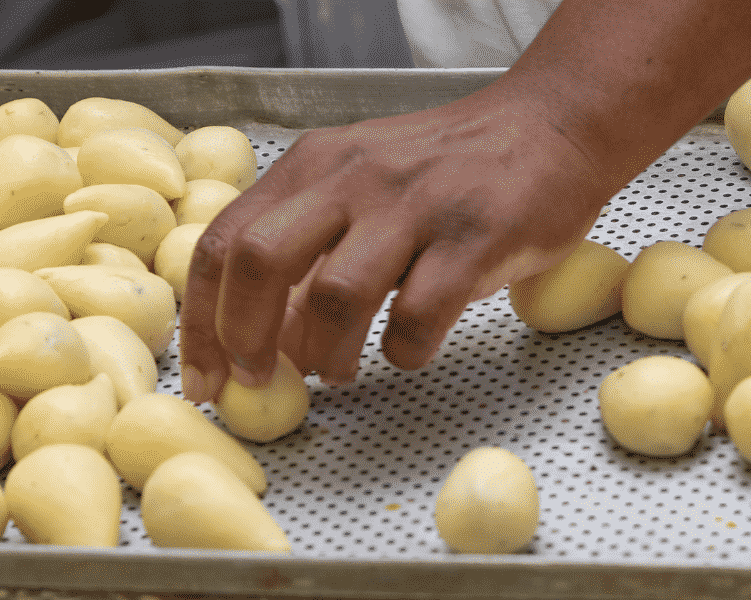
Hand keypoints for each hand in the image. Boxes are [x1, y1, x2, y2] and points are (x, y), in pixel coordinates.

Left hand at [178, 94, 613, 404]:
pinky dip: (403, 352)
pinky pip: (419, 316)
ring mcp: (414, 205)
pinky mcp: (475, 237)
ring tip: (337, 371)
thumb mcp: (356, 185)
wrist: (549, 126)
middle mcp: (352, 177)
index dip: (201, 319)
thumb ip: (305, 246)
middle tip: (257, 380)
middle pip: (261, 261)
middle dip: (244, 337)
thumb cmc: (441, 171)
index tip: (203, 376)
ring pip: (336, 294)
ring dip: (325, 352)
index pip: (222, 241)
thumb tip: (258, 337)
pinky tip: (405, 350)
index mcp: (311, 165)